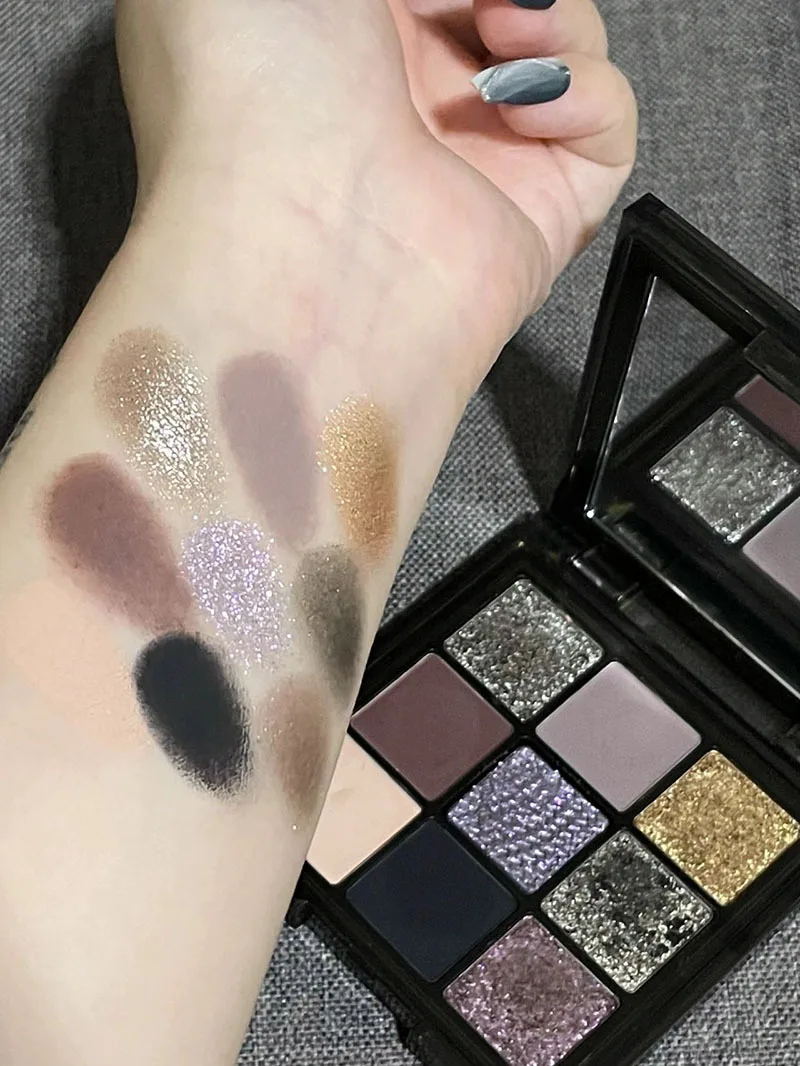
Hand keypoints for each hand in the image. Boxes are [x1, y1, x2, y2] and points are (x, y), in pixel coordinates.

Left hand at [116, 0, 635, 386]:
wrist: (296, 243)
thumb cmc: (251, 83)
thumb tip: (426, 4)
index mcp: (331, 38)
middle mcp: (403, 97)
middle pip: (498, 11)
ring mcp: (473, 158)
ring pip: (561, 54)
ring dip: (555, 17)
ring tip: (506, 26)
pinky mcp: (537, 216)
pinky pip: (603, 136)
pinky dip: (591, 93)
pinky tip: (532, 100)